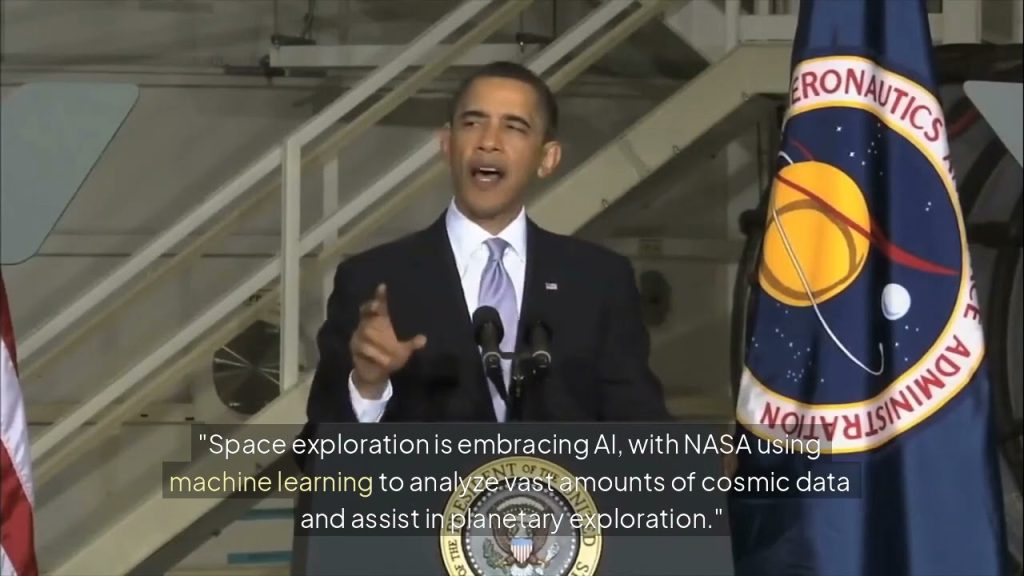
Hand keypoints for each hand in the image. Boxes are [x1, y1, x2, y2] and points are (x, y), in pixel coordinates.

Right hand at [349, 283, 426, 397]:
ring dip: (380, 345)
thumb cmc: (389, 358)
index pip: (378, 307)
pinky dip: (375, 354)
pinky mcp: (354, 347)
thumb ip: (411, 345)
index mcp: (380, 323)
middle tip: (378, 307)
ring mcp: (359, 335)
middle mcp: (367, 325)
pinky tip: (383, 361)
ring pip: (367, 332)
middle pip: (366, 313)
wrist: (374, 375)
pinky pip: (363, 347)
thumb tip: (423, 339)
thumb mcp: (403, 352)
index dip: (379, 297)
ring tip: (391, 356)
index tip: (383, 286)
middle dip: (372, 310)